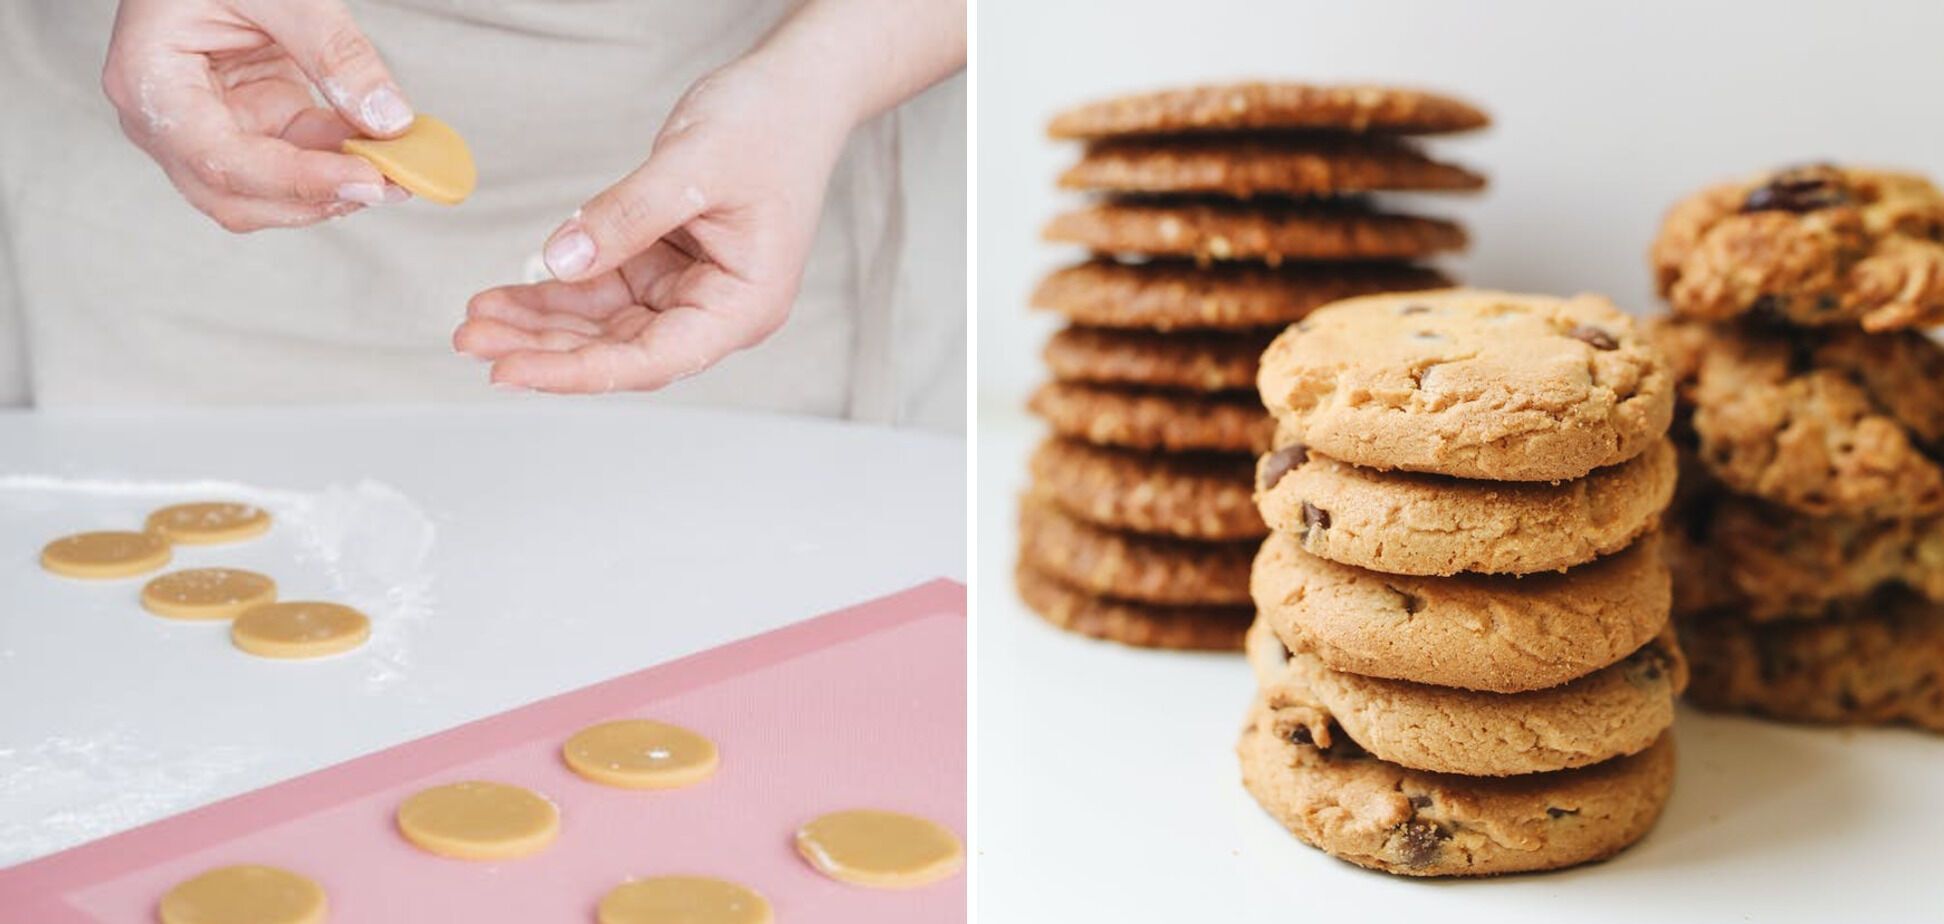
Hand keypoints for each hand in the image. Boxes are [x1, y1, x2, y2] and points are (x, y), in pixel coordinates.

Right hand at [102, 0, 414, 231]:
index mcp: (148, 81)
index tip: (367, 179)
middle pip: (239, 196)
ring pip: (269, 191)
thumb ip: (332, 51)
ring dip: (334, 184)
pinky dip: (338, 159)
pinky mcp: (246, 118)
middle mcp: (166, 117)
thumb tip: (387, 119)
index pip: (221, 161)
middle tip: (393, 181)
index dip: (299, 181)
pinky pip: (294, 159)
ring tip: (397, 164)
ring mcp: (206, 123)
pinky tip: (379, 147)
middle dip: (319, 196)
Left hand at [453, 58, 851, 391]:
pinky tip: (507, 296)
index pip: (653, 359)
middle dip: (544, 347)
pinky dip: (553, 292)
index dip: (580, 372)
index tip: (514, 371)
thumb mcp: (692, 166)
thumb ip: (626, 217)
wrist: (792, 92)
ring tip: (477, 319)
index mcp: (744, 306)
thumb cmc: (770, 126)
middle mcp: (715, 309)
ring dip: (540, 324)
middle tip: (473, 341)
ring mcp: (686, 290)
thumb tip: (563, 261)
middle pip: (619, 350)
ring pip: (602, 326)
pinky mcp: (661, 264)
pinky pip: (598, 290)